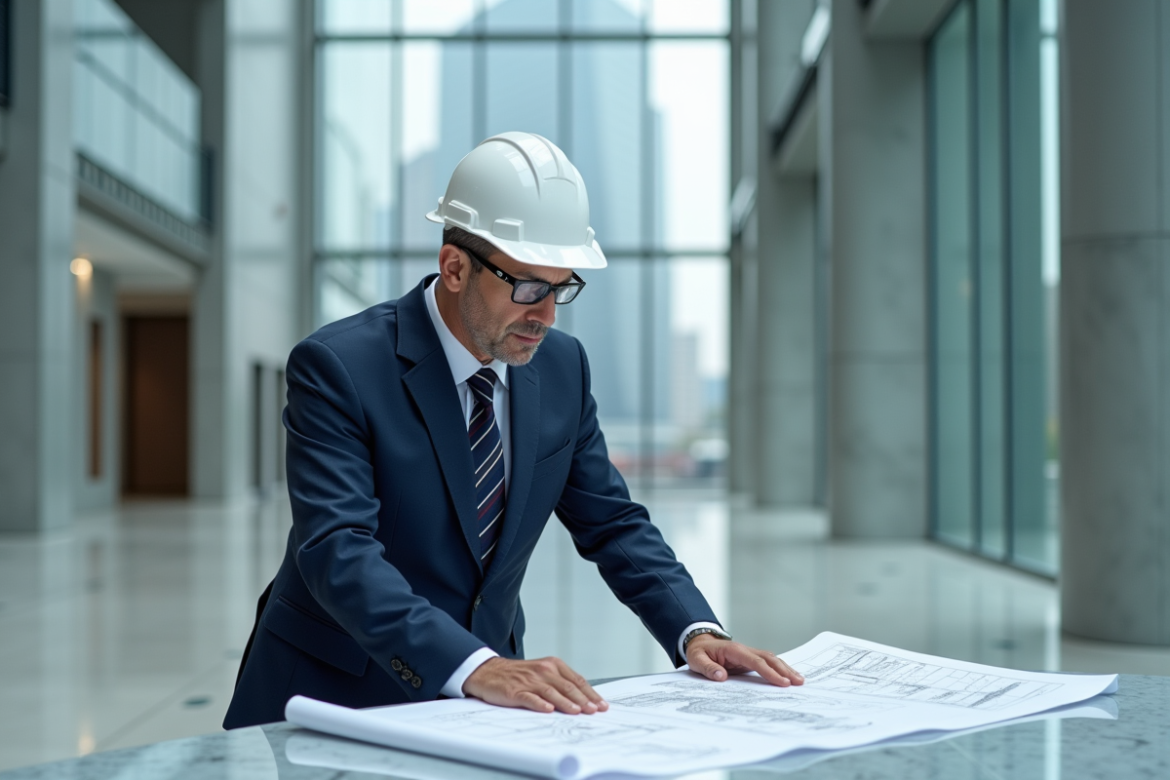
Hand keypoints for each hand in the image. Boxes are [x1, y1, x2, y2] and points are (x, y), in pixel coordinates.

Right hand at [463, 656, 609, 714]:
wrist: (488, 672)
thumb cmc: (518, 675)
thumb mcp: (542, 673)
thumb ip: (560, 683)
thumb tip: (583, 700)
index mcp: (552, 665)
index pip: (577, 680)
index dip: (590, 693)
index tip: (601, 704)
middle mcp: (543, 670)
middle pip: (567, 686)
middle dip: (583, 699)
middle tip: (594, 710)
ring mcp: (529, 681)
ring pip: (551, 691)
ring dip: (566, 702)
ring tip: (577, 711)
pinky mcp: (515, 691)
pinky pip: (529, 697)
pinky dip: (540, 703)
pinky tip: (548, 710)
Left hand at [686, 634, 804, 687]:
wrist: (698, 643)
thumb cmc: (698, 652)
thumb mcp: (697, 660)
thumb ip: (708, 668)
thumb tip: (720, 676)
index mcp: (734, 650)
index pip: (756, 662)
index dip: (770, 672)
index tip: (782, 682)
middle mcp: (745, 650)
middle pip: (769, 658)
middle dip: (784, 670)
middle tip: (799, 682)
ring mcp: (748, 654)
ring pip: (771, 659)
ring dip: (785, 669)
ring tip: (800, 680)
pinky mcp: (749, 659)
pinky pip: (767, 663)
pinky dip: (779, 668)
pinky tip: (788, 676)